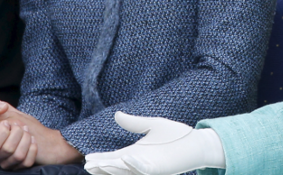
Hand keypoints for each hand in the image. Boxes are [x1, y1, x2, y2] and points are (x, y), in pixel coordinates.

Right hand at [0, 98, 82, 167]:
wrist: (44, 136)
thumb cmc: (22, 123)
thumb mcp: (7, 110)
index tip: (6, 124)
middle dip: (13, 132)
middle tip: (20, 126)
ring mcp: (4, 162)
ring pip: (12, 154)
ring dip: (25, 138)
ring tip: (28, 132)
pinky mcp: (18, 167)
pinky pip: (24, 161)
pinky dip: (32, 149)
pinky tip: (34, 142)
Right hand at [85, 112, 224, 174]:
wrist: (194, 141)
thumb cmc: (175, 135)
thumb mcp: (151, 125)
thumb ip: (134, 123)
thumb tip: (116, 114)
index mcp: (135, 153)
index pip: (113, 158)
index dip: (101, 159)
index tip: (88, 159)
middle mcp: (138, 162)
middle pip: (116, 167)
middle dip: (102, 167)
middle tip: (89, 165)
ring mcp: (148, 167)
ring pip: (126, 170)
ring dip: (113, 168)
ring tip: (99, 165)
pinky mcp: (159, 169)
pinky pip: (144, 169)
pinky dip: (134, 164)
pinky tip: (126, 157)